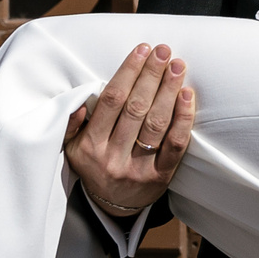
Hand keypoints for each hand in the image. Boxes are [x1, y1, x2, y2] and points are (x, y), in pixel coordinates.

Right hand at [63, 43, 194, 217]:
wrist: (111, 207)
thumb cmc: (94, 166)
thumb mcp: (72, 148)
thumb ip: (71, 125)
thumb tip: (79, 103)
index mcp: (90, 146)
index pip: (111, 100)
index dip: (128, 72)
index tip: (141, 50)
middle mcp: (113, 157)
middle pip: (136, 108)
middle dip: (151, 75)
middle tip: (164, 51)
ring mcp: (138, 169)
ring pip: (156, 124)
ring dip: (168, 91)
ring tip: (177, 66)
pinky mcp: (161, 178)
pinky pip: (175, 145)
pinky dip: (183, 119)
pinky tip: (187, 96)